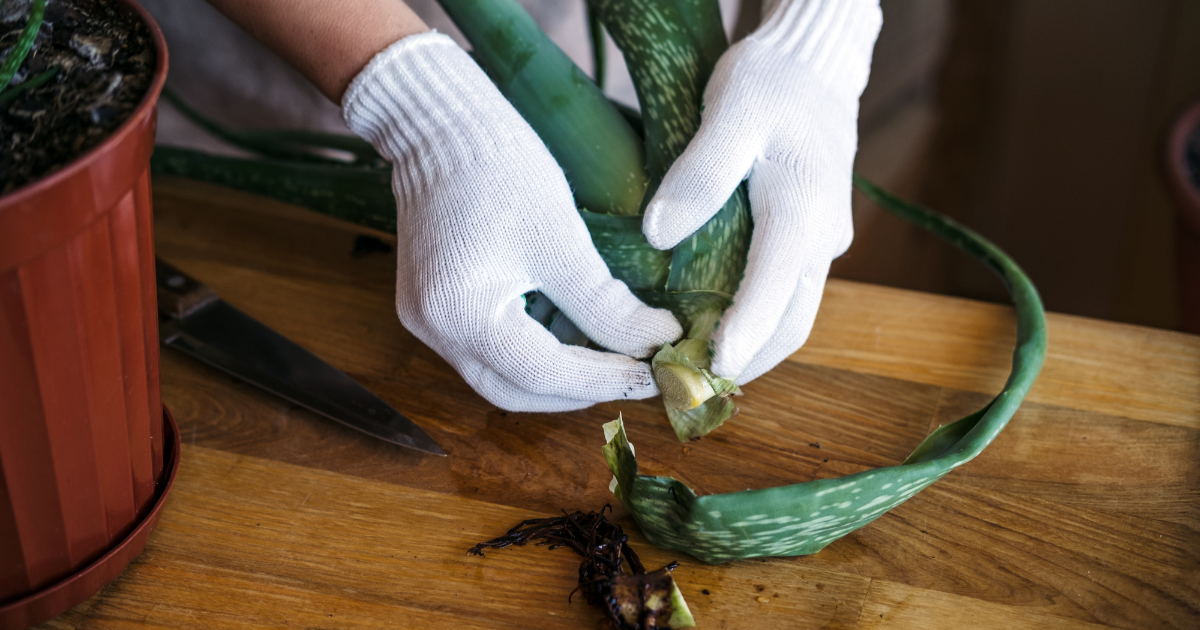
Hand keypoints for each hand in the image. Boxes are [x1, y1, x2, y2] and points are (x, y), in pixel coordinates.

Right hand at [343, 33, 681, 411]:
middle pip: (516, 391)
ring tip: (610, 354)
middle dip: (579, 390)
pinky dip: (532, 349)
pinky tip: (571, 330)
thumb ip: (607, 304)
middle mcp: (434, 330)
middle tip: (634, 374)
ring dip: (557, 375)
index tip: (654, 373)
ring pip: (501, 375)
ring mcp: (426, 320)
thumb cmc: (500, 168)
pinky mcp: (432, 305)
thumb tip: (658, 341)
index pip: (544, 375)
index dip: (606, 380)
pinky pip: (487, 347)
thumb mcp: (562, 239)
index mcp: (461, 315)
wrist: (439, 123)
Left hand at [642, 0, 881, 384]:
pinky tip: (714, 320)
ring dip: (753, 345)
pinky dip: (757, 316)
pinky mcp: (814, 235)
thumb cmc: (771, 79)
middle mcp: (822, 237)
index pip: (773, 295)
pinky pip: (789, 290)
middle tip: (688, 387)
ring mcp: (824, 239)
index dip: (740, 341)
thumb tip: (659, 235)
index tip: (704, 376)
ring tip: (695, 367)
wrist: (816, 59)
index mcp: (802, 212)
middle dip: (746, 361)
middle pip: (791, 323)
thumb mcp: (730, 111)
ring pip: (793, 312)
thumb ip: (698, 174)